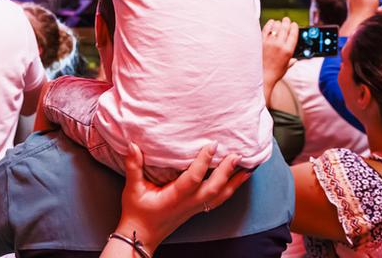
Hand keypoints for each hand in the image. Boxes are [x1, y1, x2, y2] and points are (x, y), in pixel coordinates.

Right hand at [113, 142, 250, 251]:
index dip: (204, 161)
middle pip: (214, 188)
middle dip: (227, 171)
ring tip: (249, 168)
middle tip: (238, 154)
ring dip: (235, 182)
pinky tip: (237, 181)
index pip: (193, 178)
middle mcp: (188, 203)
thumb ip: (133, 166)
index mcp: (175, 197)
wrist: (142, 236)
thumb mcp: (132, 189)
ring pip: (220, 196)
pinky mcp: (196, 210)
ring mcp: (195, 208)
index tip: (212, 145)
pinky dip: (230, 189)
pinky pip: (218, 200)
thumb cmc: (137, 212)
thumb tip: (132, 145)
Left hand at [261, 18, 298, 91]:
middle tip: (286, 19)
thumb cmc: (274, 73)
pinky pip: (266, 29)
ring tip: (278, 22)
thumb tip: (295, 60)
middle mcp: (280, 45)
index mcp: (288, 51)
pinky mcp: (261, 42)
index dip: (294, 27)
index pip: (293, 34)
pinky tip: (271, 23)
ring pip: (276, 27)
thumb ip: (291, 62)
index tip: (294, 24)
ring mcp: (270, 43)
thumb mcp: (285, 67)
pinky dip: (269, 24)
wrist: (261, 76)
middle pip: (285, 28)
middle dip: (287, 22)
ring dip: (278, 23)